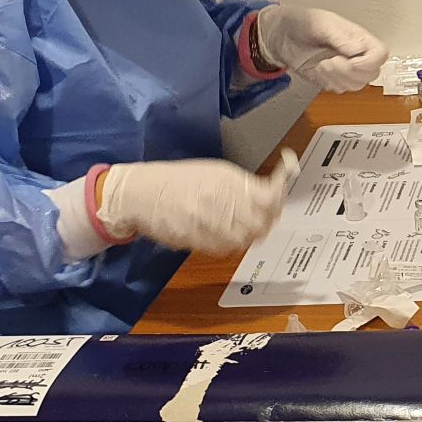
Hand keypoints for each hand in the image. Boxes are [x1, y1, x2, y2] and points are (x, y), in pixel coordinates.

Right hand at [97, 151, 296, 254]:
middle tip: (265, 216)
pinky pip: (225, 249)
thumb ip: (244, 185)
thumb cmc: (177, 181)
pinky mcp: (198, 241)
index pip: (270, 196)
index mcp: (228, 181)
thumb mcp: (215, 173)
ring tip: (242, 224)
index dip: (279, 200)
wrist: (141, 194)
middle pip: (262, 222)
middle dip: (267, 221)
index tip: (280, 198)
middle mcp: (222, 202)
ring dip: (248, 234)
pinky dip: (230, 243)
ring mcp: (210, 223)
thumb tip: (270, 194)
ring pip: (246, 238)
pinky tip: (224, 232)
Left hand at [255, 5, 387, 92]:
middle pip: (372, 73)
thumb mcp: (320, 23)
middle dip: (349, 72)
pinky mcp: (333, 79)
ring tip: (322, 64)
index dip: (371, 62)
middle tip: (330, 61)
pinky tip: (317, 70)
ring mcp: (345, 68)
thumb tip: (358, 48)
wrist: (280, 35)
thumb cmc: (300, 23)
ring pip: (357, 85)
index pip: (380, 54)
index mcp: (357, 37)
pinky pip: (340, 89)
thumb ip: (340, 36)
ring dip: (337, 78)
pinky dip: (328, 82)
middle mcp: (355, 54)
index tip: (351, 61)